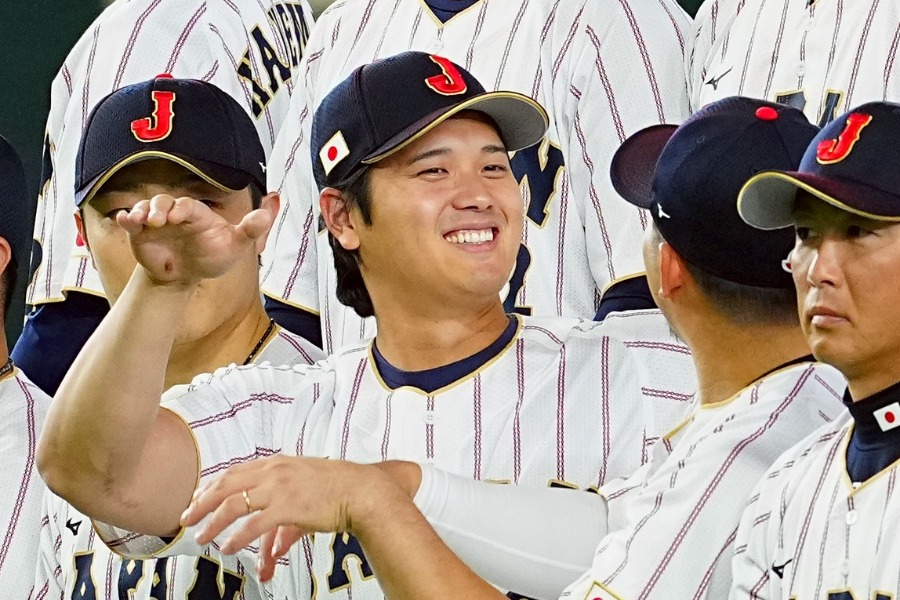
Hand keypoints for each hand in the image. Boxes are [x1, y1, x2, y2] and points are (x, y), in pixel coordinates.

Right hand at [117, 194, 272, 285]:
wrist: (186, 277)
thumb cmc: (212, 257)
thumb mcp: (235, 246)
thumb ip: (251, 229)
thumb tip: (271, 208)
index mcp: (197, 214)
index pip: (188, 205)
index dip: (181, 207)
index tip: (177, 215)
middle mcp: (174, 214)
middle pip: (163, 202)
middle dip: (159, 207)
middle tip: (158, 219)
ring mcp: (156, 223)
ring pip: (145, 209)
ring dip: (141, 212)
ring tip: (140, 221)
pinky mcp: (140, 235)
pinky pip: (130, 223)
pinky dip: (125, 219)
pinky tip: (123, 220)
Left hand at [180, 456, 404, 580]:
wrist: (360, 490)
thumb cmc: (335, 489)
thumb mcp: (303, 493)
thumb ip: (282, 519)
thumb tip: (274, 547)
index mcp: (276, 464)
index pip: (234, 472)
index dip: (211, 486)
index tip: (198, 499)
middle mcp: (274, 472)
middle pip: (226, 485)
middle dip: (201, 502)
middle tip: (187, 518)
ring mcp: (280, 488)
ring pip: (234, 504)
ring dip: (213, 522)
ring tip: (202, 537)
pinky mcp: (289, 507)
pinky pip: (254, 524)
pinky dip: (237, 537)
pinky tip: (229, 547)